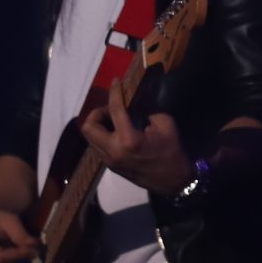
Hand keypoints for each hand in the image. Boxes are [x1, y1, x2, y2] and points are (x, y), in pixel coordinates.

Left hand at [80, 82, 195, 195]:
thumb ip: (147, 111)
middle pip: (89, 127)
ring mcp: (110, 161)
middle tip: (112, 110)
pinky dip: (103, 135)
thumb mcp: (165, 125)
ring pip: (90, 137)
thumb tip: (134, 104)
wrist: (173, 181)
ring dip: (98, 125)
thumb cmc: (172, 151)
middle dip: (97, 113)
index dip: (114, 92)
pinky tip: (117, 132)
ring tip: (114, 121)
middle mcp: (114, 151)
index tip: (116, 81)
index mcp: (129, 140)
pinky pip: (97, 146)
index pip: (115, 110)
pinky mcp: (110, 166)